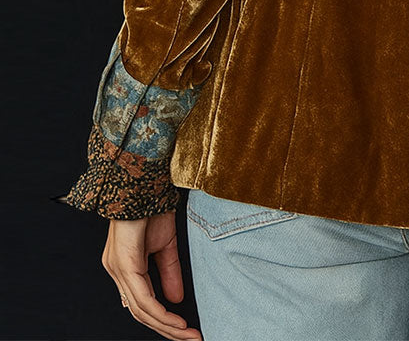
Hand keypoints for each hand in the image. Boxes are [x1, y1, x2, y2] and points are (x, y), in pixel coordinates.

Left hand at [101, 212, 202, 339]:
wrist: (144, 183)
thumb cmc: (153, 208)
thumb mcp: (166, 244)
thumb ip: (168, 272)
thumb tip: (176, 300)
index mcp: (125, 267)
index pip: (140, 304)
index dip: (162, 320)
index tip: (185, 331)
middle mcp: (117, 271)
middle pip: (140, 313)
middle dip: (167, 330)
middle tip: (191, 340)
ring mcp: (118, 269)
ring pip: (140, 310)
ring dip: (166, 326)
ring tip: (188, 335)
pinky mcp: (124, 264)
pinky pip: (142, 298)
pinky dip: (160, 313)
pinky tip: (175, 321)